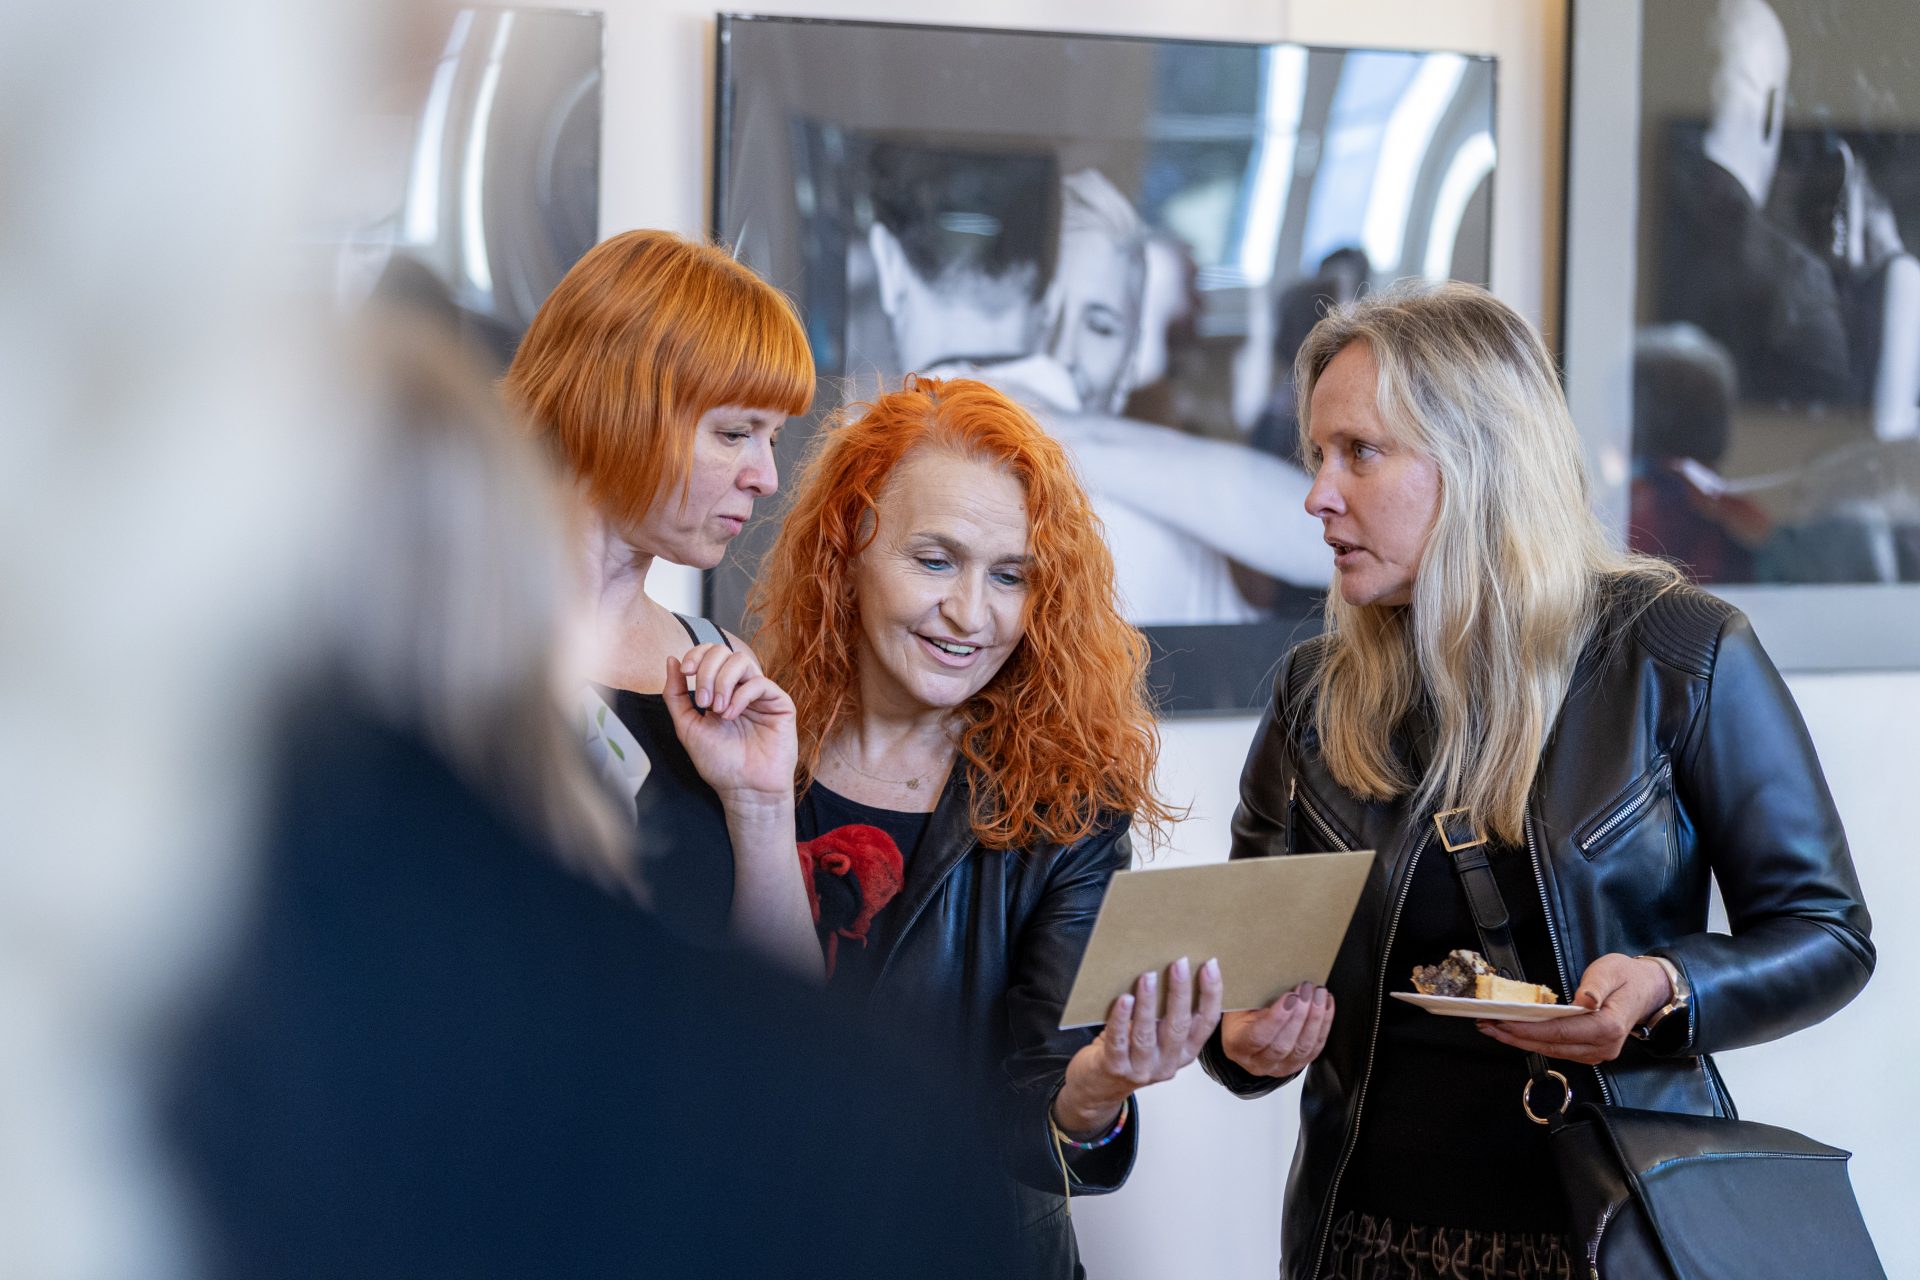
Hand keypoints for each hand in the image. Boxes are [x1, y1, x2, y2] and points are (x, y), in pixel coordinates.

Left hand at [661, 647, 797, 805]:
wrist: (744, 789)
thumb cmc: (719, 763)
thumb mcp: (687, 726)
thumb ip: (675, 694)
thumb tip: (670, 660)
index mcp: (719, 690)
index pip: (710, 653)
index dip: (696, 655)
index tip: (686, 672)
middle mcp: (740, 688)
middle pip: (724, 652)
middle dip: (707, 671)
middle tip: (703, 702)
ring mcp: (761, 694)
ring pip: (742, 661)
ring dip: (722, 682)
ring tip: (717, 710)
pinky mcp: (780, 704)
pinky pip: (759, 682)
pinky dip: (740, 696)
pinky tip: (731, 715)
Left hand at [1053, 957, 1223, 1137]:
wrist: (1098, 1088)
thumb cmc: (1129, 1052)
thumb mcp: (1156, 1035)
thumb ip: (1165, 1013)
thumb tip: (1169, 967)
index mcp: (1184, 1052)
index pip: (1206, 1023)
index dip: (1211, 994)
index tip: (1210, 965)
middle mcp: (1167, 1063)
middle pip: (1179, 1026)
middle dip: (1181, 992)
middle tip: (1180, 963)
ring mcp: (1142, 1069)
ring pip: (1147, 1034)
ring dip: (1149, 1003)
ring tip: (1148, 977)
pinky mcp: (1115, 1069)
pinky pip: (1118, 1042)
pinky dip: (1121, 1019)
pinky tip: (1123, 999)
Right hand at [1220, 982, 1333, 1078]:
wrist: (1245, 1033)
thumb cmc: (1239, 1015)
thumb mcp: (1237, 1006)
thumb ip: (1250, 999)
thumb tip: (1271, 977)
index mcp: (1238, 1047)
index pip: (1258, 1037)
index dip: (1276, 1018)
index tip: (1290, 997)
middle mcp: (1258, 1063)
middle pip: (1283, 1044)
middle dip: (1299, 1015)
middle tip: (1306, 990)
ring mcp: (1280, 1067)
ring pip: (1303, 1047)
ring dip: (1315, 1018)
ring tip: (1318, 995)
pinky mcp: (1298, 1064)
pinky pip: (1316, 1047)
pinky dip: (1324, 1024)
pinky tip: (1325, 1005)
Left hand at [1477, 953, 1670, 1064]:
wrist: (1647, 989)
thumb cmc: (1627, 977)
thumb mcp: (1611, 970)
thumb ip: (1596, 986)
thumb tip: (1583, 1000)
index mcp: (1609, 1026)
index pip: (1562, 1032)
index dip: (1531, 1030)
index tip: (1506, 1023)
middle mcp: (1604, 1046)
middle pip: (1553, 1045)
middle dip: (1517, 1038)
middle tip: (1489, 1026)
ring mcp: (1597, 1052)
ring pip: (1553, 1051)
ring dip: (1522, 1042)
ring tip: (1495, 1029)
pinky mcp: (1590, 1051)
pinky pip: (1559, 1049)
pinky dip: (1535, 1042)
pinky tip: (1516, 1033)